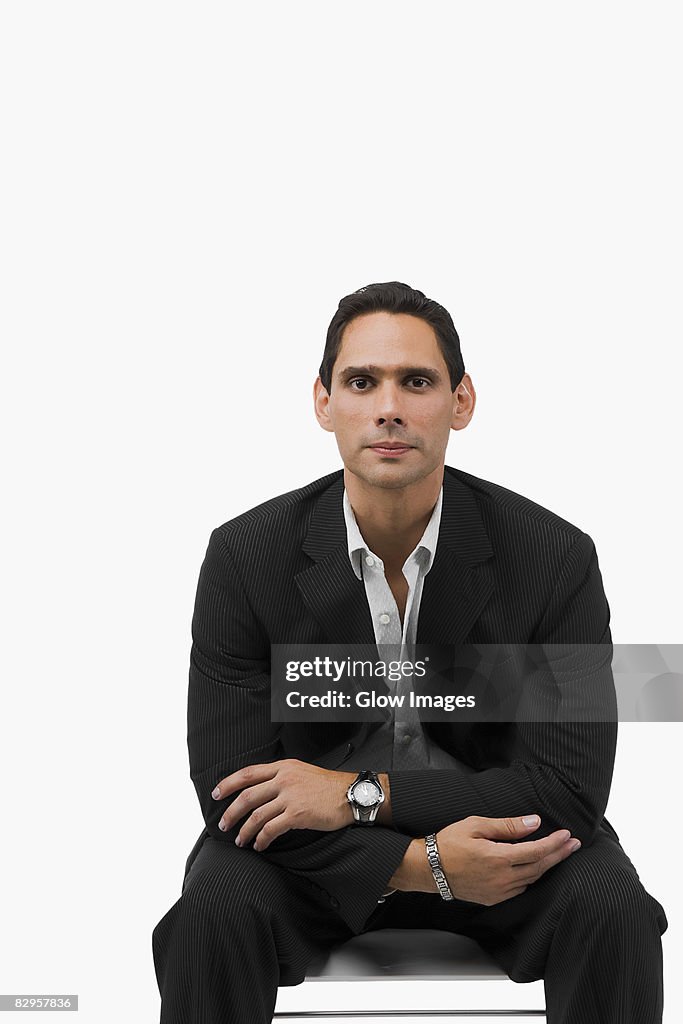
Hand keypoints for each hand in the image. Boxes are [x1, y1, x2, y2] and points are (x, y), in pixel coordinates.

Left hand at [212, 760, 356, 850]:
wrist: (350, 794)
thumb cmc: (328, 786)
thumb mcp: (302, 771)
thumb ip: (282, 777)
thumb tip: (262, 789)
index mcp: (283, 767)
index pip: (248, 773)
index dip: (228, 783)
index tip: (216, 793)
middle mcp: (284, 779)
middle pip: (247, 795)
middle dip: (231, 812)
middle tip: (223, 824)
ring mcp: (290, 796)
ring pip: (257, 815)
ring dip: (245, 830)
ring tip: (240, 840)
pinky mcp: (298, 814)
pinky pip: (271, 829)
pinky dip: (262, 839)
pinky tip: (260, 845)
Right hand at [392, 815, 579, 905]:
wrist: (429, 868)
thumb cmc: (449, 842)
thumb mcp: (476, 825)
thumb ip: (507, 826)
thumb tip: (534, 822)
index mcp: (499, 858)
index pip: (536, 851)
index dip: (554, 843)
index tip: (567, 835)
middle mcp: (502, 879)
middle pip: (539, 867)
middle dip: (559, 855)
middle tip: (573, 844)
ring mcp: (499, 892)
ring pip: (532, 879)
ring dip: (547, 866)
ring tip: (559, 854)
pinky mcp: (494, 898)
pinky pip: (520, 888)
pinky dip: (532, 877)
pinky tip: (535, 868)